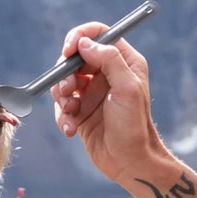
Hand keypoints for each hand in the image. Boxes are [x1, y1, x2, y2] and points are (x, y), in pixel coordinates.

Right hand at [51, 21, 165, 185]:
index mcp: (123, 62)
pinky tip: (70, 129)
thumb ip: (109, 60)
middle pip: (75, 57)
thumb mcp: (128, 89)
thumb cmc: (135, 126)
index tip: (69, 50)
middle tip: (68, 88)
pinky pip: (61, 105)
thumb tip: (85, 43)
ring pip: (63, 81)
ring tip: (70, 111)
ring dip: (61, 95)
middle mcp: (106, 74)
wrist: (130, 162)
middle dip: (65, 72)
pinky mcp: (80, 112)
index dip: (79, 37)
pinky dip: (62, 116)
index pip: (98, 34)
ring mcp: (91, 93)